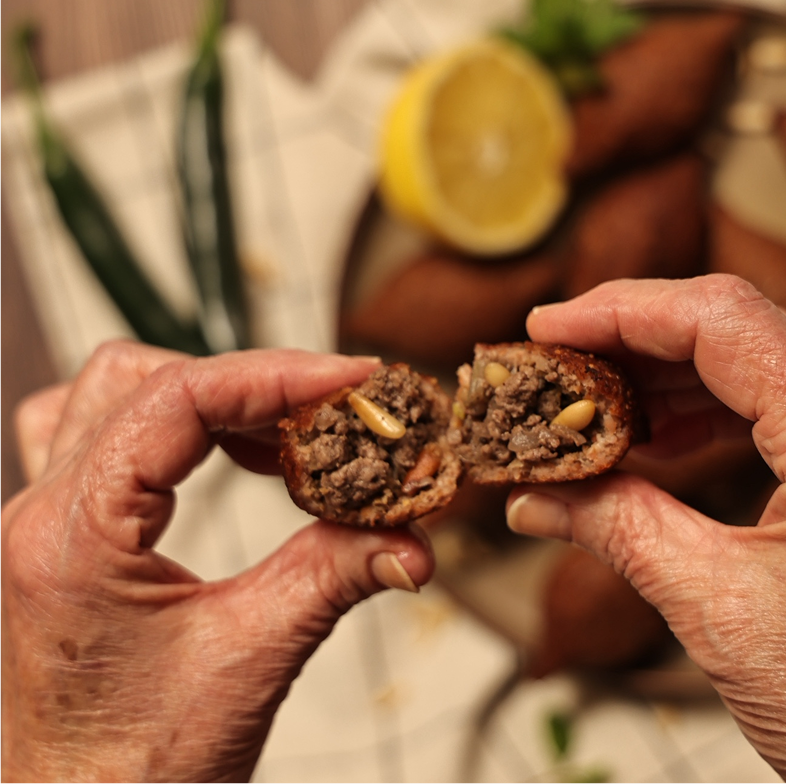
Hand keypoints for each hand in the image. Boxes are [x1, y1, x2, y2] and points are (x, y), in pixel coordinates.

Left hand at [2, 341, 433, 783]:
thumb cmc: (136, 773)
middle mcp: (42, 515)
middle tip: (329, 411)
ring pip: (110, 393)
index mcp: (74, 536)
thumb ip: (333, 579)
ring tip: (282, 433)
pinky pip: (96, 433)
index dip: (276, 375)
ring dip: (205, 396)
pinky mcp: (62, 536)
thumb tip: (410, 541)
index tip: (350, 379)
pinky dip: (169, 424)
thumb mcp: (250, 662)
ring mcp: (43, 522)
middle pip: (142, 378)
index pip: (177, 398)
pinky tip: (215, 449)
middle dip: (249, 384)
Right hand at [507, 276, 785, 783]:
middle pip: (741, 321)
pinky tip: (667, 435)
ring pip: (768, 348)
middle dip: (636, 332)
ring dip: (674, 367)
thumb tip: (536, 499)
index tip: (551, 326)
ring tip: (602, 403)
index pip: (720, 321)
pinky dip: (719, 400)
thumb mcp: (719, 615)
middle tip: (562, 360)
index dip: (620, 308)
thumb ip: (619, 532)